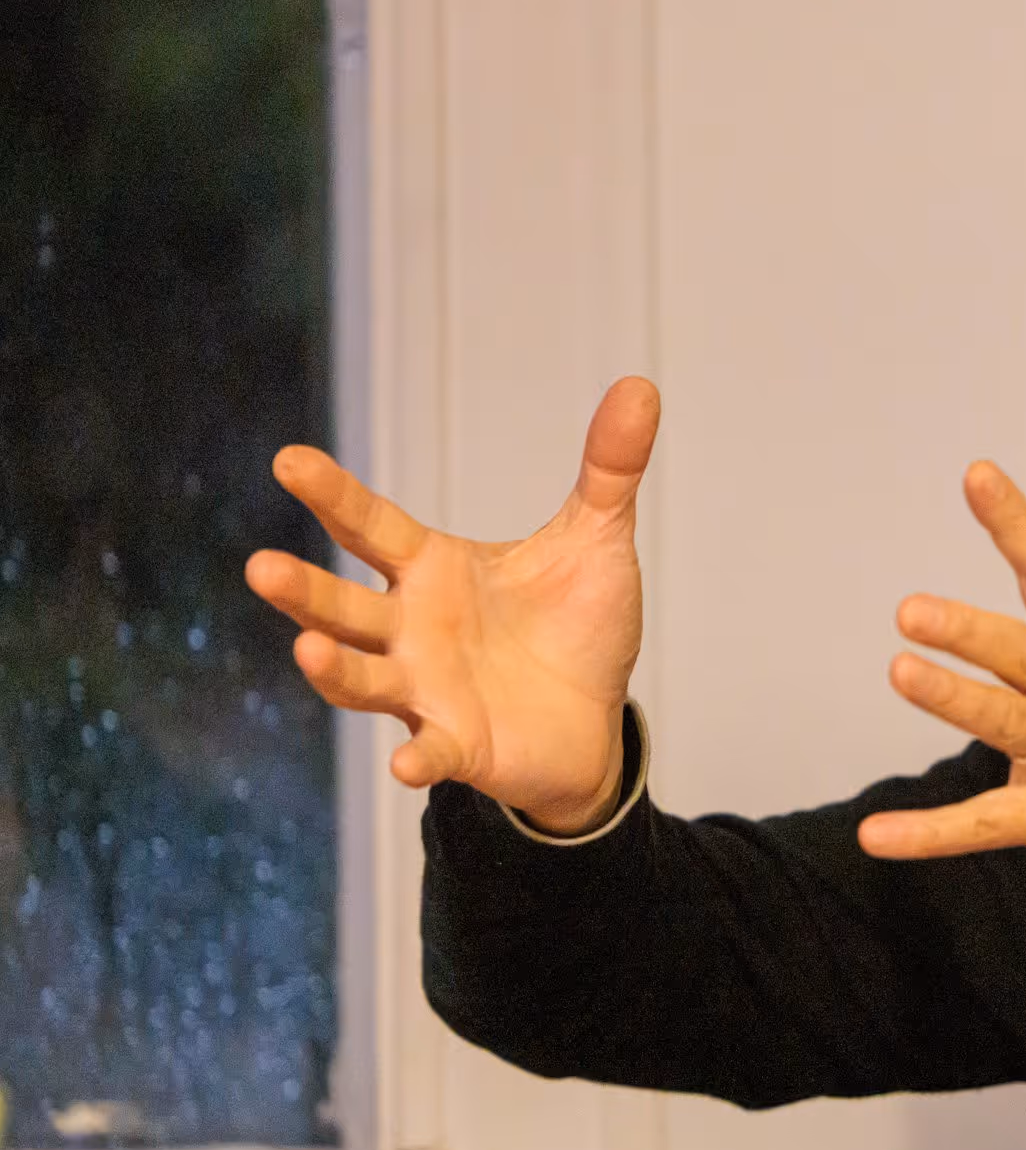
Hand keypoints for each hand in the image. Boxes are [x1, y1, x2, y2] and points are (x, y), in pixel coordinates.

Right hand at [245, 376, 659, 833]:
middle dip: (303, 591)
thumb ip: (608, 469)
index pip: (370, 526)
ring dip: (334, 669)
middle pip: (343, 606)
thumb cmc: (576, 626)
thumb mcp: (596, 540)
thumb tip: (639, 385)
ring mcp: (426, 690)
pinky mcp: (458, 744)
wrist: (596, 718)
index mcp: (432, 569)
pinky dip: (417, 759)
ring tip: (307, 650)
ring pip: (362, 678)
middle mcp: (411, 628)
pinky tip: (406, 764)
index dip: (331, 495)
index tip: (289, 460)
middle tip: (260, 567)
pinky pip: (430, 752)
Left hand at [860, 463, 1025, 1031]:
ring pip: (1007, 721)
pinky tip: (876, 835)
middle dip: (970, 631)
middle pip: (1024, 653)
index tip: (977, 476)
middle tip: (912, 611)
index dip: (1016, 524)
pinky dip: (929, 833)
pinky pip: (987, 823)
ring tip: (902, 672)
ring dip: (953, 698)